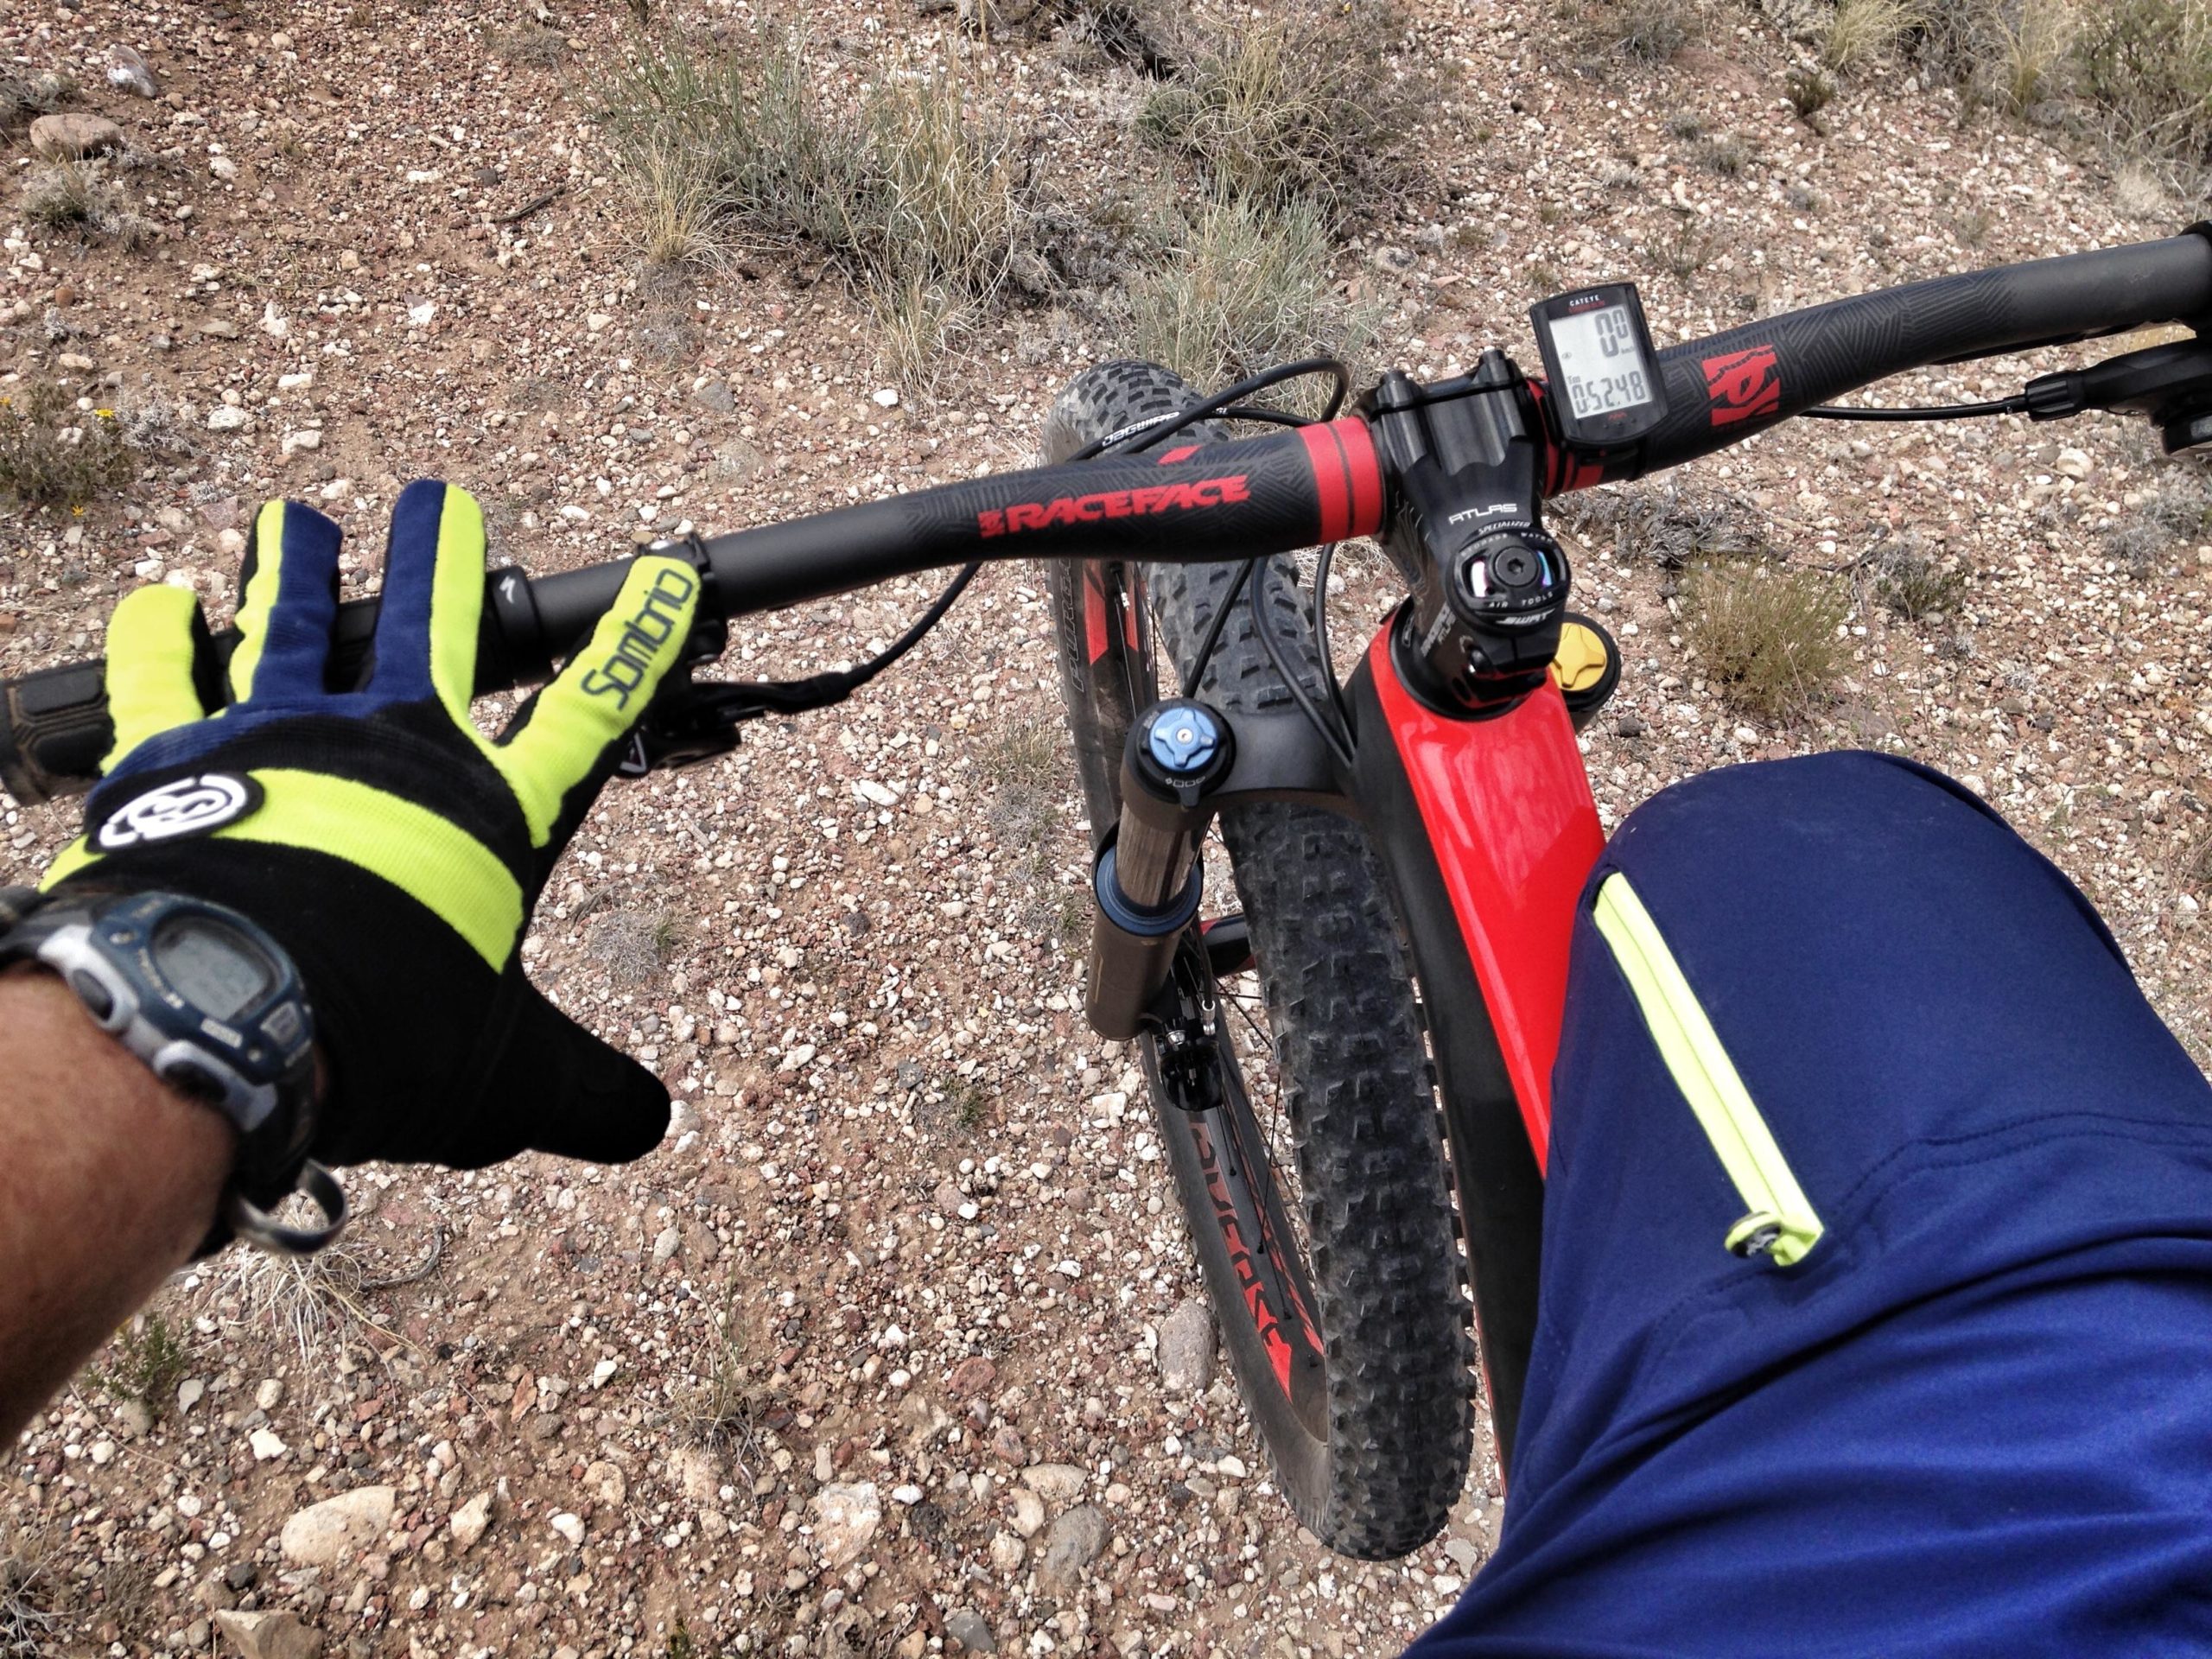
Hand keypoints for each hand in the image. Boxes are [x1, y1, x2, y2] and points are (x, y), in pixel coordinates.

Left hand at [40, 480, 701, 1174]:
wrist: (223, 1011)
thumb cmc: (381, 1039)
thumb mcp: (509, 1083)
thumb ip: (585, 1095)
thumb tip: (651, 1125)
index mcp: (487, 818)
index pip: (593, 713)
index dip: (640, 643)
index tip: (668, 574)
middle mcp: (394, 753)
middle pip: (435, 628)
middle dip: (445, 558)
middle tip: (443, 500)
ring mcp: (283, 737)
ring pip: (300, 621)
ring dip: (299, 564)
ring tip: (298, 519)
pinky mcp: (176, 755)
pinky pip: (161, 673)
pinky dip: (158, 631)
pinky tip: (158, 598)